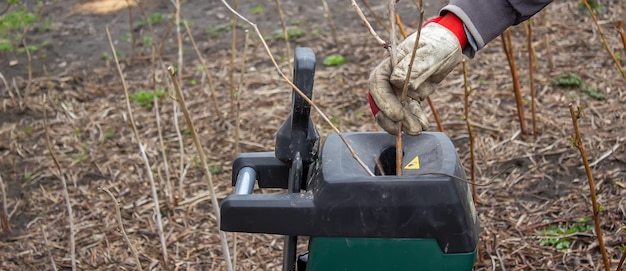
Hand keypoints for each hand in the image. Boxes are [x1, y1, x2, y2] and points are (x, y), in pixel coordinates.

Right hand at [368, 18, 463, 134]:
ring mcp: (400, 88)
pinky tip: (424, 123)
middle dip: (394, 118)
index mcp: (389, 64)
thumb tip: (396, 81)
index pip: (378, 84)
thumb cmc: (438, 44)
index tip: (397, 115)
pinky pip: (409, 110)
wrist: (449, 44)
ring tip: (418, 130)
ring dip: (404, 122)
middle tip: (410, 128)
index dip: (384, 102)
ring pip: (395, 109)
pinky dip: (415, 118)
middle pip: (383, 101)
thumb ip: (414, 67)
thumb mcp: (429, 53)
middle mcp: (391, 78)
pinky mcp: (411, 95)